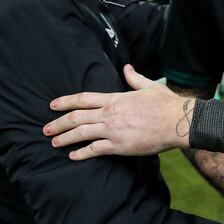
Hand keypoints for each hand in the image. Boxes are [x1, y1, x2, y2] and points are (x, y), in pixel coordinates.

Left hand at [45, 65, 188, 157]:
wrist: (178, 121)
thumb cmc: (166, 103)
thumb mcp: (149, 86)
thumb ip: (134, 78)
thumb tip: (126, 67)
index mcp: (115, 99)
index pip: (83, 99)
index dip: (66, 102)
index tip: (52, 105)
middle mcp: (110, 114)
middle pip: (77, 117)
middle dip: (58, 123)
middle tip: (45, 128)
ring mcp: (114, 130)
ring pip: (81, 133)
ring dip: (65, 138)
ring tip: (54, 142)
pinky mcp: (120, 146)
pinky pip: (95, 150)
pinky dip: (82, 153)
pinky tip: (73, 156)